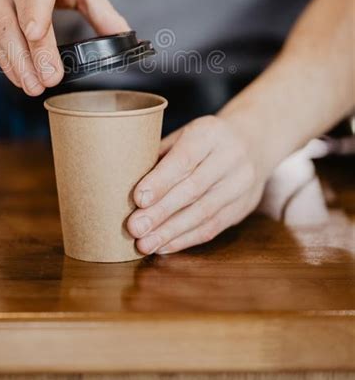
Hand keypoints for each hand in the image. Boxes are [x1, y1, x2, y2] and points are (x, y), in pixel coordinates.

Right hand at [0, 0, 128, 94]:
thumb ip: (101, 8)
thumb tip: (125, 36)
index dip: (36, 10)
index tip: (36, 33)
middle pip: (19, 16)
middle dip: (33, 51)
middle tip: (49, 79)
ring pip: (2, 31)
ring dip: (17, 63)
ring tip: (34, 87)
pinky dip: (7, 61)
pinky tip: (20, 79)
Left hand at [127, 115, 265, 253]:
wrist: (255, 141)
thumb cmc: (205, 139)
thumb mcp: (185, 134)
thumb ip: (161, 156)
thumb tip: (124, 183)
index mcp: (210, 133)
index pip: (185, 160)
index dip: (161, 181)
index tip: (137, 200)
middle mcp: (230, 157)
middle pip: (194, 189)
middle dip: (161, 212)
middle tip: (135, 228)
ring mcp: (241, 183)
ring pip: (204, 213)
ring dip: (171, 232)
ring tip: (145, 244)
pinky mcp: (243, 206)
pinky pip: (213, 227)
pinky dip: (186, 239)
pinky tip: (165, 246)